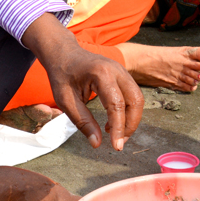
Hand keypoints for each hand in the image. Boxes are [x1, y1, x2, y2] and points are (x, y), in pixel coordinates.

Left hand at [22, 14, 143, 150]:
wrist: (63, 54)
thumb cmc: (62, 76)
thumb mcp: (65, 101)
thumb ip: (82, 122)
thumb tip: (97, 143)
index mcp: (101, 74)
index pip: (116, 104)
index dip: (118, 128)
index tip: (115, 147)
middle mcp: (116, 69)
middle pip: (135, 100)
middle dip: (130, 125)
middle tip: (118, 143)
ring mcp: (122, 70)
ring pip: (137, 98)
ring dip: (131, 119)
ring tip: (115, 135)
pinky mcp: (123, 74)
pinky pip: (132, 94)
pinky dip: (128, 111)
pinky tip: (113, 122)